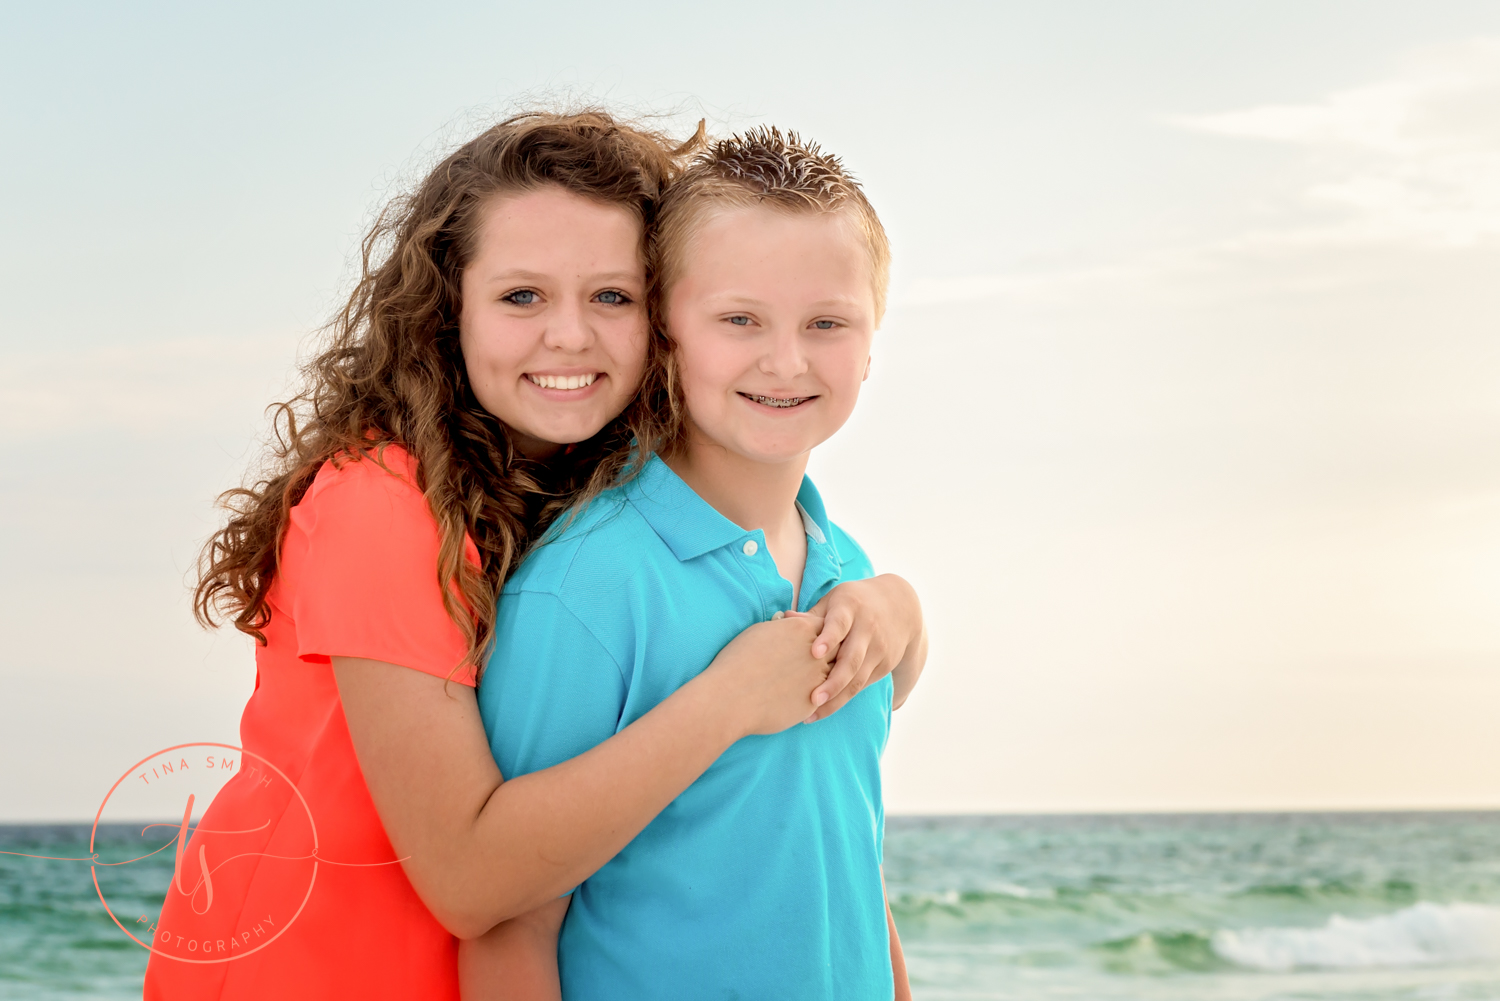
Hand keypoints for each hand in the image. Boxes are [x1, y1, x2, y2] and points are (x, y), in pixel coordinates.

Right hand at [702, 616, 832, 737]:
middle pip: (838, 648)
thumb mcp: (759, 632)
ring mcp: (818, 678)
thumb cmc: (737, 662)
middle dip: (833, 653)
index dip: (822, 633)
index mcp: (802, 629)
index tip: (816, 640)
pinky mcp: (815, 702)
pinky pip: (826, 697)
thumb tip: (787, 625)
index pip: (826, 626)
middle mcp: (816, 652)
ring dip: (831, 676)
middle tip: (824, 660)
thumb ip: (782, 627)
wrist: (730, 698)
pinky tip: (807, 697)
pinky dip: (821, 696)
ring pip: (837, 674)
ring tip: (817, 680)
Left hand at [799, 574, 925, 721]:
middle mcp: (868, 629)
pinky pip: (862, 684)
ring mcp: (879, 649)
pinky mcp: (885, 665)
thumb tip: (784, 619)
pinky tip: (825, 709)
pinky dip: (844, 698)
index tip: (814, 653)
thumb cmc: (855, 603)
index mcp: (851, 608)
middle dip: (833, 682)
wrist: (900, 607)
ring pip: (858, 679)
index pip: (839, 624)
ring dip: (837, 699)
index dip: (828, 638)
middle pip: (851, 659)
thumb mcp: (836, 600)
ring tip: (813, 714)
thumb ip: (813, 615)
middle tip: (813, 699)